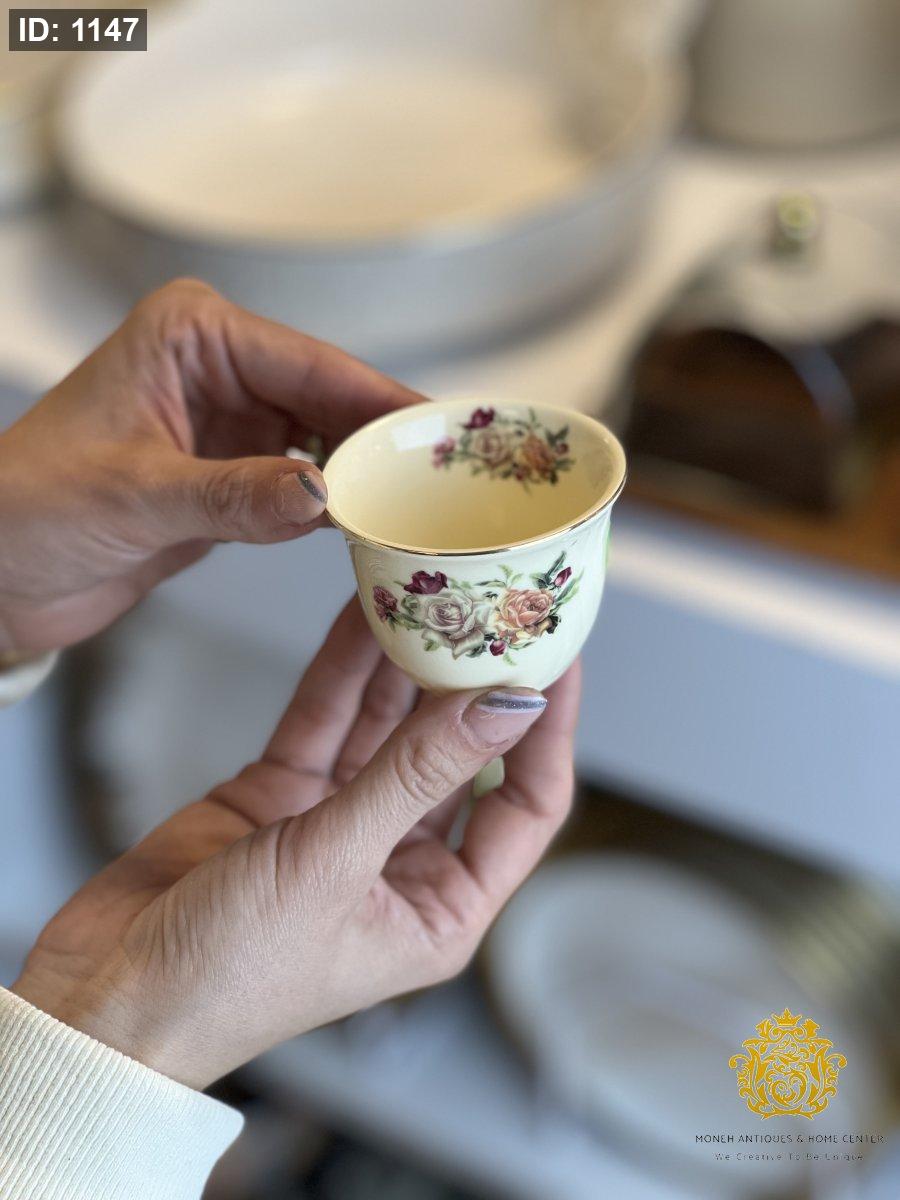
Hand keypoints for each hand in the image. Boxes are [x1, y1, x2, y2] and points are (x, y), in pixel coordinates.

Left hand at [0, 279, 421, 653]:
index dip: (382, 400)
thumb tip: (323, 496)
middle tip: (453, 481)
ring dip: (371, 479)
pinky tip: (378, 530)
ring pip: (331, 444)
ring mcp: (235, 426)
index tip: (443, 434)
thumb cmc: (28, 506)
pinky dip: (341, 511)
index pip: (312, 363)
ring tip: (429, 509)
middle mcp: (221, 370)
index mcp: (194, 337)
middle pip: (335, 400)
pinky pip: (308, 489)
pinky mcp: (238, 477)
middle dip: (388, 441)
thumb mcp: (134, 496)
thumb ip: (234, 495)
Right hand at [13, 600, 579, 1088]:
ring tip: (434, 591)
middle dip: (474, 683)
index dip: (546, 730)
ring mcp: (341, 823)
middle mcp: (401, 861)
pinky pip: (327, 719)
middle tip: (494, 607)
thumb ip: (417, 774)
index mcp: (441, 906)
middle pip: (458, 754)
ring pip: (390, 726)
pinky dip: (344, 669)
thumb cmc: (231, 975)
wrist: (108, 993)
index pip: (525, 804)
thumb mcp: (336, 866)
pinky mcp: (284, 794)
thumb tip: (505, 705)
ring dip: (408, 663)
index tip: (556, 656)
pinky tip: (364, 614)